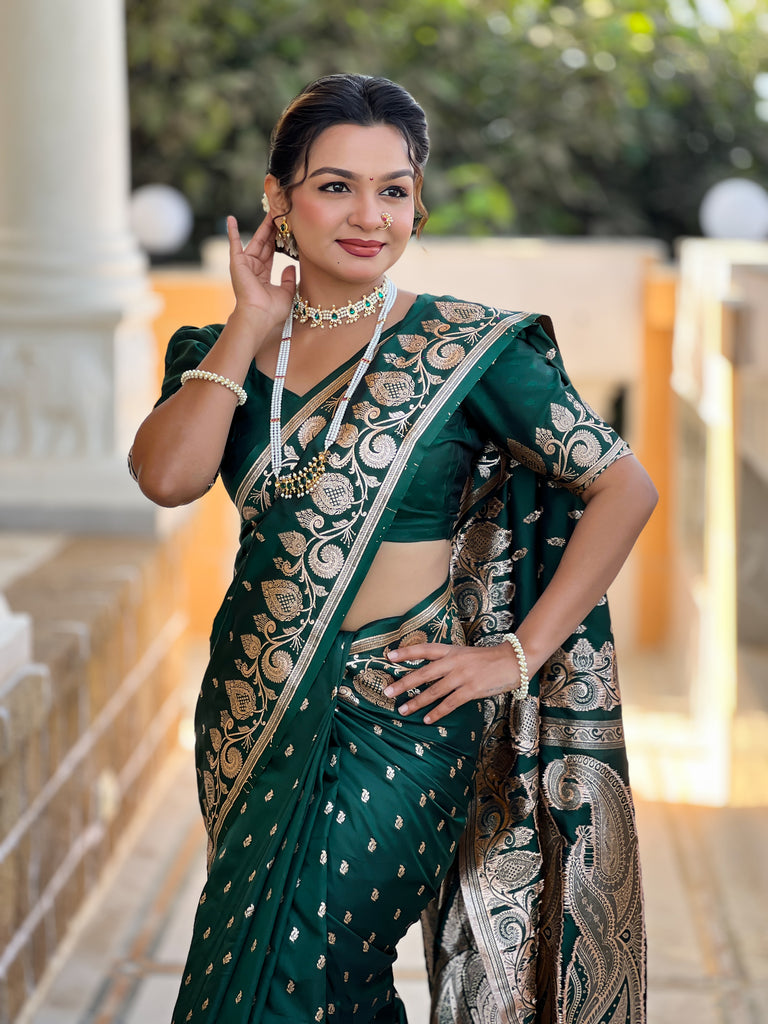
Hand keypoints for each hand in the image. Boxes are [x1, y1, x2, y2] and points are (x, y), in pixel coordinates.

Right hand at [227, 214, 295, 330]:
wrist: (259, 317)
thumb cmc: (272, 310)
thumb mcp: (287, 293)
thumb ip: (288, 279)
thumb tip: (290, 266)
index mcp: (263, 275)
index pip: (273, 252)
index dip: (279, 239)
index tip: (287, 227)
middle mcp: (253, 268)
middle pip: (265, 243)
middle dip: (273, 228)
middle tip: (280, 212)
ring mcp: (245, 264)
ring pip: (256, 240)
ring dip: (263, 226)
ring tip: (270, 209)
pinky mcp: (237, 263)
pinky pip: (234, 244)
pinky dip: (232, 232)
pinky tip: (231, 218)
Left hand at [385, 641, 521, 723]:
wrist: (514, 660)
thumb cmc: (488, 658)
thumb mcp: (465, 653)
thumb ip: (449, 660)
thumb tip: (429, 672)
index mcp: (451, 650)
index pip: (424, 649)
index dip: (407, 652)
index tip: (389, 656)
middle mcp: (453, 662)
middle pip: (423, 673)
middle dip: (404, 682)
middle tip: (387, 690)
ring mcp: (462, 676)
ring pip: (434, 690)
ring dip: (416, 702)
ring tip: (403, 710)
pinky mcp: (471, 690)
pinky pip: (450, 703)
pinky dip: (437, 712)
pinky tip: (428, 719)